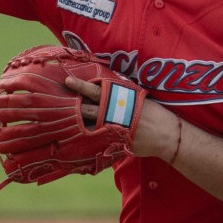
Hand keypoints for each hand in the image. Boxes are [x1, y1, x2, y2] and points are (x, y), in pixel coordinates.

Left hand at [63, 75, 180, 159]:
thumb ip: (119, 92)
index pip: (98, 90)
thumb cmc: (152, 112)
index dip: (82, 86)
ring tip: (60, 119)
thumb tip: (102, 84)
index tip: (68, 80)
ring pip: (89, 125)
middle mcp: (116, 113)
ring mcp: (115, 129)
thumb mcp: (136, 96)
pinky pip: (97, 142)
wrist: (167, 134)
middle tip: (55, 100)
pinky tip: (72, 140)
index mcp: (121, 98)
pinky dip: (85, 140)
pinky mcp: (116, 143)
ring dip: (75, 122)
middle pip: (89, 108)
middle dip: (73, 105)